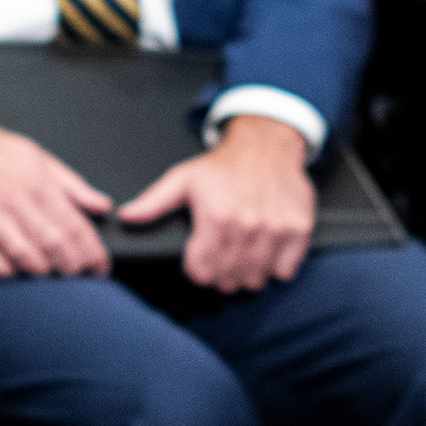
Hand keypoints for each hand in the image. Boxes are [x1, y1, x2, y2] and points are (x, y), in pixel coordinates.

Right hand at [0, 94, 112, 279]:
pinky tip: (13, 270)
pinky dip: (4, 269)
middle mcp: (12, 196)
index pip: (74, 225)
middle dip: (70, 266)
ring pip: (21, 254)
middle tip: (76, 275)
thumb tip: (102, 205)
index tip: (100, 267)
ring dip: (39, 270)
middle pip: (52, 243)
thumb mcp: (39, 158)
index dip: (92, 252)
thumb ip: (73, 185)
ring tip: (47, 272)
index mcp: (36, 180)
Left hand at [116, 112, 314, 293]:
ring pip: (256, 278)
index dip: (196, 269)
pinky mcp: (298, 229)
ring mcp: (276, 229)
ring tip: (241, 256)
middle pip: (228, 279)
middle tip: (219, 258)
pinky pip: (285, 270)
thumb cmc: (224, 165)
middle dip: (220, 274)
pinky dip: (275, 266)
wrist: (266, 145)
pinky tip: (265, 250)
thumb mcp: (183, 179)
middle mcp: (247, 225)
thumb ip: (153, 202)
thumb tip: (127, 217)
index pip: (202, 272)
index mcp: (216, 217)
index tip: (198, 259)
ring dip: (246, 274)